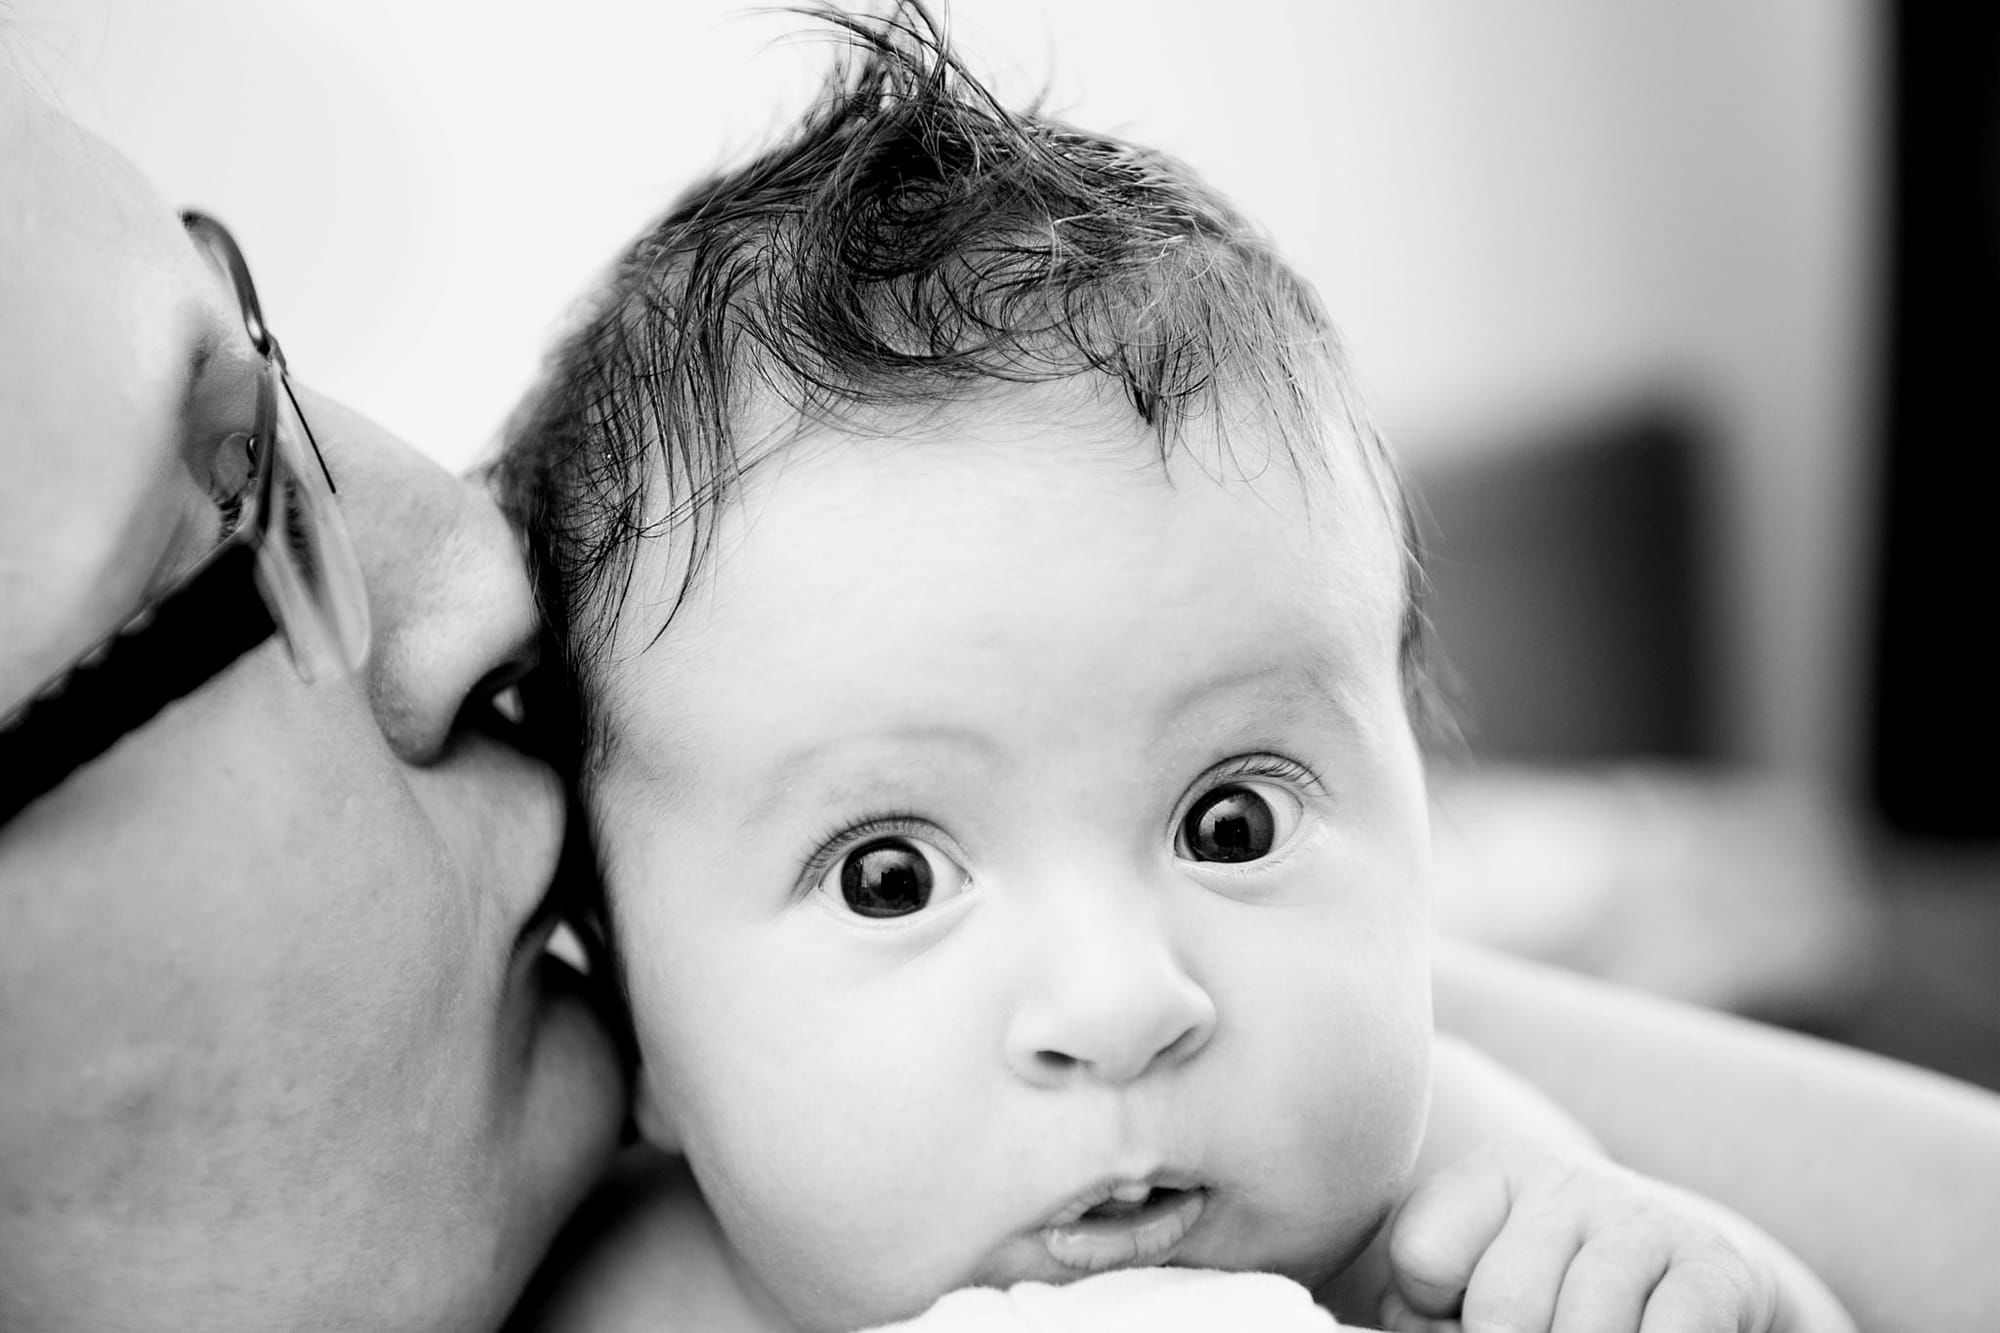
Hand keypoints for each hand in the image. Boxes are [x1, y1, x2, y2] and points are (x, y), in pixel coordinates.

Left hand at [1379, 1144, 1851, 1332]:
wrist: (1700, 1279)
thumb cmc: (1559, 1296)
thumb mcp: (1480, 1288)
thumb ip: (1425, 1312)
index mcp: (1495, 1175)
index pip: (1422, 1257)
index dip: (1432, 1315)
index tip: (1462, 1316)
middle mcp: (1566, 1180)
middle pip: (1502, 1309)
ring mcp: (1643, 1218)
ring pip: (1582, 1331)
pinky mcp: (1713, 1266)